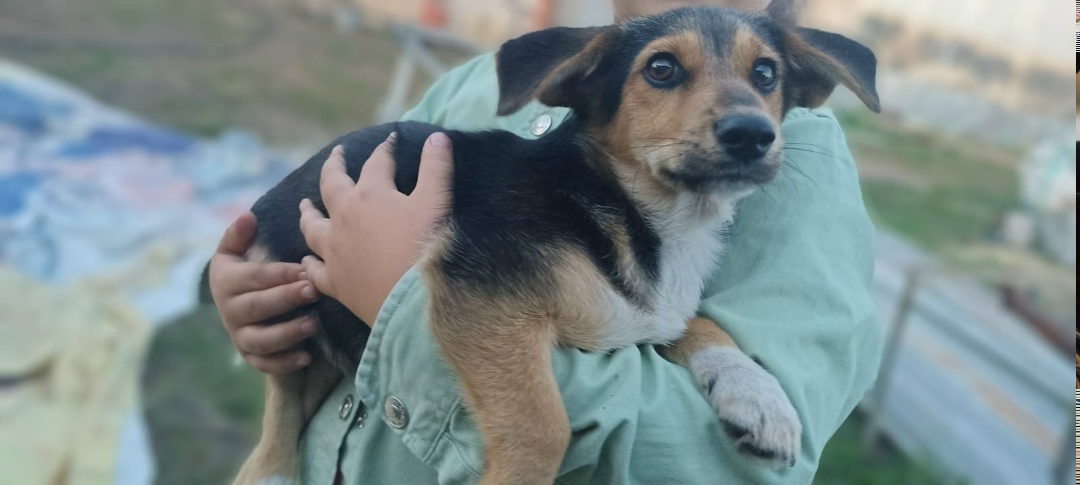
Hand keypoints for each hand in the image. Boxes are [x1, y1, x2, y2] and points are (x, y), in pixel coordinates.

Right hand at [209, 212, 319, 373]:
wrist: (234, 305)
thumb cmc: (244, 272)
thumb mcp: (235, 251)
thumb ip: (239, 235)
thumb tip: (248, 216)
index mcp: (226, 281)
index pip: (253, 277)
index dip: (279, 274)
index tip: (305, 269)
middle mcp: (230, 311)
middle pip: (257, 307)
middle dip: (286, 299)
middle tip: (313, 291)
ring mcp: (239, 335)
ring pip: (261, 340)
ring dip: (287, 333)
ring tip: (313, 324)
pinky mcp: (250, 355)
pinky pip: (264, 364)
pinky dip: (284, 363)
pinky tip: (307, 357)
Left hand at [299, 132, 452, 324]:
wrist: (412, 301)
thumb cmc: (426, 247)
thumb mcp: (436, 201)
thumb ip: (436, 166)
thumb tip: (437, 136)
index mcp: (369, 195)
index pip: (376, 162)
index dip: (385, 148)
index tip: (391, 139)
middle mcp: (343, 218)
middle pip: (332, 185)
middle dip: (335, 166)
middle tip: (336, 155)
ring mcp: (334, 251)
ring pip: (312, 227)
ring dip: (307, 213)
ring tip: (304, 205)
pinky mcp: (334, 281)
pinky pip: (314, 270)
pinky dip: (308, 263)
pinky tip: (306, 261)